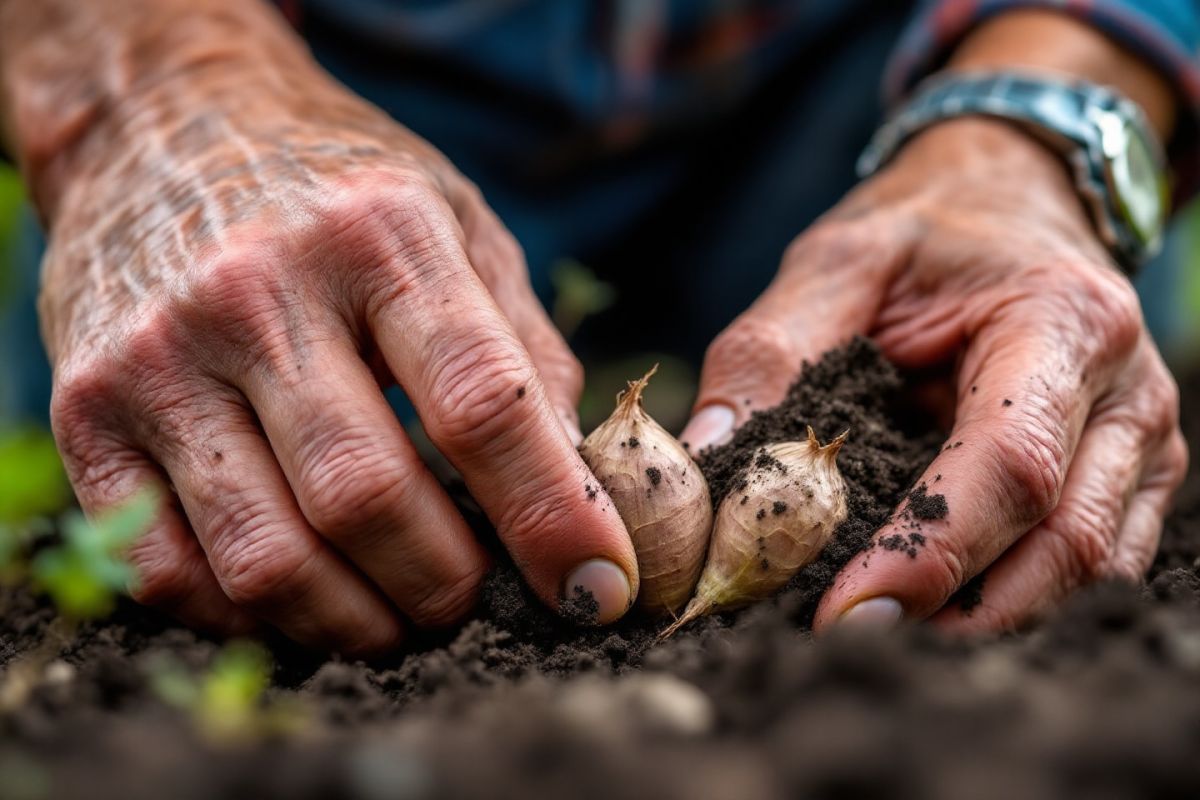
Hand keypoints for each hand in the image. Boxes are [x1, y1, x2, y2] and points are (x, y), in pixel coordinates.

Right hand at [38, 36, 636, 652]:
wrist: (160, 125)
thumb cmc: (337, 187)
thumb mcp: (457, 221)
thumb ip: (525, 347)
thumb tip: (582, 485)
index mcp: (379, 234)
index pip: (482, 405)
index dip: (553, 515)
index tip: (598, 588)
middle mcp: (257, 290)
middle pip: (368, 498)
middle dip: (446, 588)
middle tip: (475, 601)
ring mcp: (159, 356)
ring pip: (267, 556)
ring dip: (356, 623)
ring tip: (397, 617)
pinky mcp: (86, 412)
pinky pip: (167, 569)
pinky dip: (249, 619)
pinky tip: (301, 597)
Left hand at [681, 118, 1187, 632]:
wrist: (1013, 198)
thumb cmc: (926, 230)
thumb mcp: (839, 260)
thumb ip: (770, 349)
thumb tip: (711, 454)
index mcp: (1059, 322)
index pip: (1009, 467)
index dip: (929, 553)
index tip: (843, 614)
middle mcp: (1123, 392)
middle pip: (1063, 542)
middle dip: (957, 611)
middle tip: (846, 647)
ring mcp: (1139, 442)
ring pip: (1088, 571)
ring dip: (988, 620)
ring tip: (882, 639)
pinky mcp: (1130, 475)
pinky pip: (1093, 565)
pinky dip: (1016, 600)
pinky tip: (938, 612)